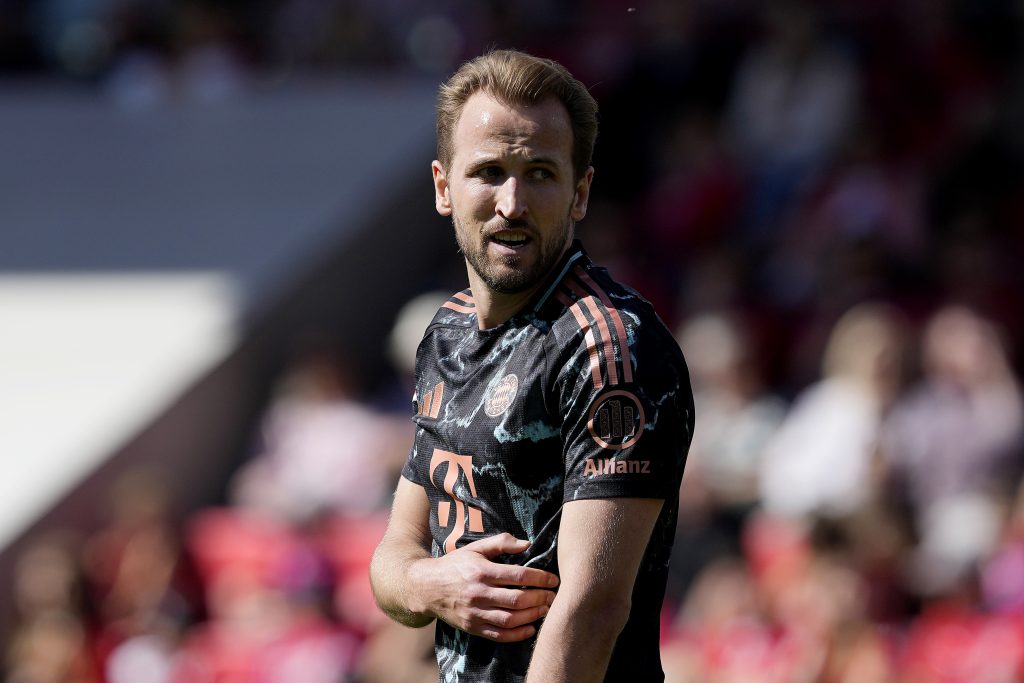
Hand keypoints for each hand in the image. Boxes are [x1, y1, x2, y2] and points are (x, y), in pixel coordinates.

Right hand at [410, 533, 558, 641]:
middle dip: (540, 598)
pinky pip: (498, 635)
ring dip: (532, 616)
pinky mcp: (472, 627)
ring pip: (510, 619)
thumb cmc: (454, 565)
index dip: (540, 578)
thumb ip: (501, 543)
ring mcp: (474, 613)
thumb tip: (527, 543)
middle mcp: (478, 593)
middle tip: (554, 596)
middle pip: (517, 599)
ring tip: (545, 610)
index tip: (553, 579)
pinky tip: (530, 628)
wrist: (425, 587)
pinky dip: (517, 634)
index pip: (518, 575)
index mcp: (481, 571)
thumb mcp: (475, 548)